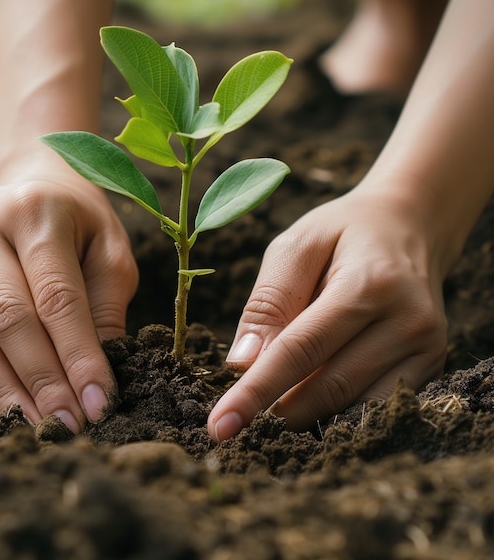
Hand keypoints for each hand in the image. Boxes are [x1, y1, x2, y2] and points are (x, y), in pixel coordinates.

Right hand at [0, 175, 136, 433]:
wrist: (30, 191)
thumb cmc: (80, 225)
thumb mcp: (110, 252)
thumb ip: (105, 308)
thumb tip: (96, 380)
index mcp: (35, 210)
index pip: (57, 297)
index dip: (78, 356)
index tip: (99, 403)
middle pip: (8, 319)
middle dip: (42, 381)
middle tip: (69, 425)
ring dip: (4, 392)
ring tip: (37, 428)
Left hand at [208, 184, 448, 440]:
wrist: (410, 225)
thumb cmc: (343, 233)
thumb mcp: (297, 245)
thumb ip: (269, 302)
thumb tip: (241, 365)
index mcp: (369, 283)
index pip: (301, 350)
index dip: (257, 391)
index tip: (221, 426)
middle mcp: (408, 321)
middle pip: (328, 386)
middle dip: (276, 408)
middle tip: (239, 413)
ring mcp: (427, 347)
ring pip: (351, 405)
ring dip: (304, 412)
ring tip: (274, 398)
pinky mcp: (432, 363)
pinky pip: (376, 405)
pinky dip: (335, 407)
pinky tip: (310, 393)